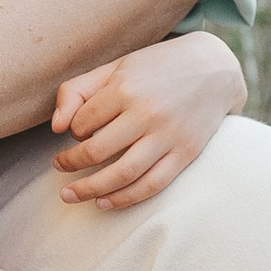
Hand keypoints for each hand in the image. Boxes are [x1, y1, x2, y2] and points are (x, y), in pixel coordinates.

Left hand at [49, 32, 245, 208]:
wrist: (215, 68)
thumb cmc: (156, 68)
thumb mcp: (115, 68)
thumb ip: (77, 91)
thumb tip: (55, 128)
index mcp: (126, 88)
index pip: (83, 123)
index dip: (72, 132)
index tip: (76, 132)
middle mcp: (147, 113)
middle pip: (97, 151)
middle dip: (71, 164)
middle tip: (59, 167)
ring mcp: (168, 136)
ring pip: (123, 174)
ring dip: (90, 189)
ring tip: (70, 194)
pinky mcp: (185, 153)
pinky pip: (152, 185)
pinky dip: (125, 198)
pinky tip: (104, 202)